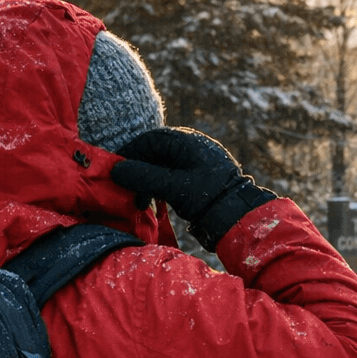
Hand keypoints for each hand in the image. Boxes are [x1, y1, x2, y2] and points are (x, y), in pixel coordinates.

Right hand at [110, 127, 274, 249]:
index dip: (130, 154)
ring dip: (147, 183)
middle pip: (153, 153)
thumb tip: (116, 170)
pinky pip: (170, 177)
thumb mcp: (174, 187)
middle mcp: (190, 148)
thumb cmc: (209, 198)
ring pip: (160, 167)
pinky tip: (152, 203)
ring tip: (140, 202)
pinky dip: (158, 188)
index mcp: (186, 141)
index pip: (149, 140)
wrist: (240, 217)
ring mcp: (193, 163)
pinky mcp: (196, 179)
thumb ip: (145, 177)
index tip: (116, 171)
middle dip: (138, 172)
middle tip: (127, 191)